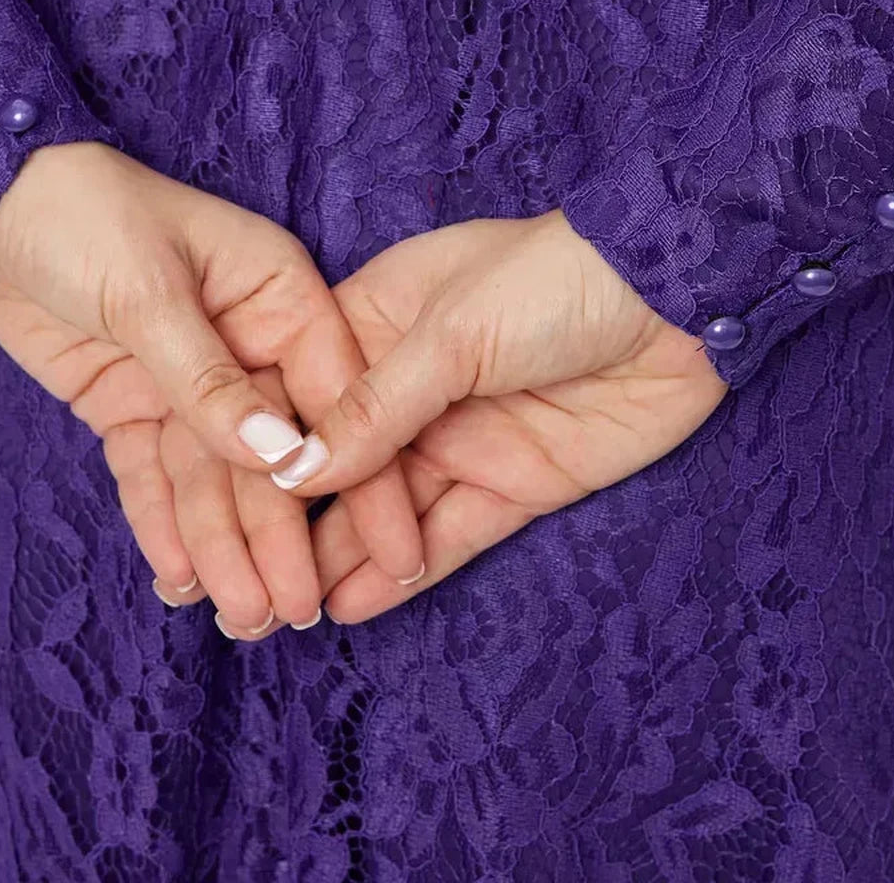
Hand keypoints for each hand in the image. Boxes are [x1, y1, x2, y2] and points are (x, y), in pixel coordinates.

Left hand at [0, 139, 423, 628]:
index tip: (394, 552)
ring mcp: (189, 379)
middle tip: (289, 612)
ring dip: (223, 546)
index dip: (363, 475)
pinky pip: (156, 474)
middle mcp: (247, 342)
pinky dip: (163, 525)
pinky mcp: (135, 404)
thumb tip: (278, 456)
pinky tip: (179, 578)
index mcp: (278, 296)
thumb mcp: (150, 290)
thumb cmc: (89, 216)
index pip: (332, 397)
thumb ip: (207, 379)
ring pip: (214, 475)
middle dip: (280, 534)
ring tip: (239, 619)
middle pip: (271, 451)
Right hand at [260, 210, 726, 622]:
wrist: (678, 296)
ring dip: (339, 559)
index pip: (302, 396)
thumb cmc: (554, 278)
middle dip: (292, 524)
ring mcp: (465, 437)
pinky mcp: (517, 482)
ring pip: (387, 510)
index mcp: (380, 321)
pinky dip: (403, 571)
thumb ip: (376, 406)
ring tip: (281, 616)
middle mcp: (412, 386)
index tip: (216, 514)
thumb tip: (294, 469)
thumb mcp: (452, 330)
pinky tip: (353, 604)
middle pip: (339, 465)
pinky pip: (450, 534)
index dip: (263, 454)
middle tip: (244, 591)